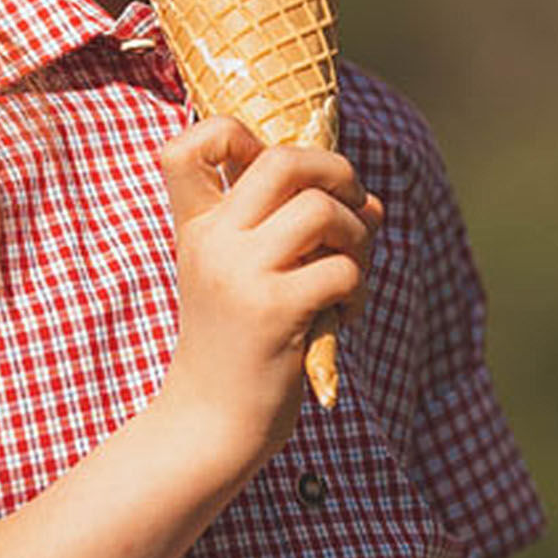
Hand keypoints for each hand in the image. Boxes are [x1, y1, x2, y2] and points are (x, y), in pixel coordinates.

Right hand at [157, 117, 381, 478]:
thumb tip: (369, 200)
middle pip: (282, 158)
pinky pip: (342, 267)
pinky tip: (343, 313)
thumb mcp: (236, 278)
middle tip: (351, 208)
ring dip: (357, 235)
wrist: (209, 423)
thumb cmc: (235, 347)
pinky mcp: (275, 310)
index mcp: (196, 228)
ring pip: (322, 209)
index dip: (235, 134)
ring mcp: (240, 274)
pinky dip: (357, 286)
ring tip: (350, 270)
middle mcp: (212, 242)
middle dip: (336, 173)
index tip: (277, 172)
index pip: (188, 144)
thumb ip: (282, 230)